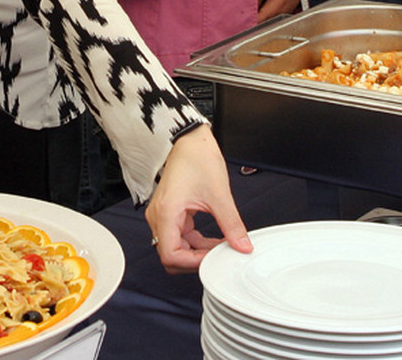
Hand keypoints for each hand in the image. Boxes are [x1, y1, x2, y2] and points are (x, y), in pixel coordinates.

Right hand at [144, 125, 250, 272]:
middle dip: (195, 260)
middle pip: (171, 255)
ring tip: (221, 246)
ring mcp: (163, 214)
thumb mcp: (219, 195)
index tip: (214, 258)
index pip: (171, 255)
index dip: (193, 262)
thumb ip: (231, 224)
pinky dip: (196, 241)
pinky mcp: (170, 212)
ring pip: (177, 247)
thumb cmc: (198, 159)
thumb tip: (242, 245)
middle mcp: (158, 216)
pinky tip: (214, 238)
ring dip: (198, 251)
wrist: (191, 140)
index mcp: (166, 213)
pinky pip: (180, 236)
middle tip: (218, 256)